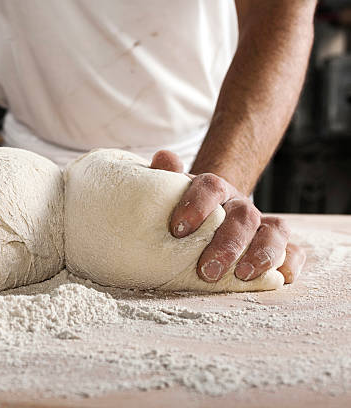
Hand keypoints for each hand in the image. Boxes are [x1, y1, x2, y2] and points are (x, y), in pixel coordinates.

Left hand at [149, 150, 305, 283]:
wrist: (208, 217)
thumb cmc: (184, 212)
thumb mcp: (171, 195)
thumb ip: (166, 177)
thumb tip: (163, 157)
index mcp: (214, 190)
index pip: (211, 187)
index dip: (197, 205)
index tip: (178, 230)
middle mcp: (241, 206)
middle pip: (243, 216)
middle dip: (227, 244)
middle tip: (207, 270)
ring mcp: (262, 226)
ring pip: (274, 232)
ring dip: (261, 254)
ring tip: (242, 275)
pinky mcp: (278, 247)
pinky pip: (294, 252)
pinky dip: (291, 263)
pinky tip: (281, 277)